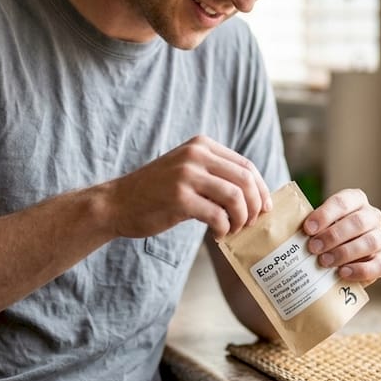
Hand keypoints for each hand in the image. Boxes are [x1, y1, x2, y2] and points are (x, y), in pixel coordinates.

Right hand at [106, 135, 272, 238]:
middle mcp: (196, 155)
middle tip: (250, 223)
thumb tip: (255, 196)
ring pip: (236, 197)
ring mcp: (187, 175)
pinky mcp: (179, 198)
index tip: (264, 208)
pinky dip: (224, 228)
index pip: (246, 165)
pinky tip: (217, 234)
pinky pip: (218, 215)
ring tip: (233, 229)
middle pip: (245, 180)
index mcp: (201, 145)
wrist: (117, 203)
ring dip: (241, 219)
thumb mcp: (186, 171)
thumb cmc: (155, 192)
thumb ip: (215, 175)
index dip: (261, 189)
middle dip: (255, 206)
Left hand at [303, 189, 380, 284]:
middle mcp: (371, 216)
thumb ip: (307, 225)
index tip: (308, 228)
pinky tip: (342, 273)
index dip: (325, 214)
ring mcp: (380, 238)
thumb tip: (286, 229)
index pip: (343, 202)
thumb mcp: (315, 225)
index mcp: (355, 200)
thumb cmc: (321, 236)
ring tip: (324, 262)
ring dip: (345, 252)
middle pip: (358, 222)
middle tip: (313, 248)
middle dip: (333, 235)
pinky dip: (360, 270)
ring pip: (370, 242)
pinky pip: (379, 266)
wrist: (334, 260)